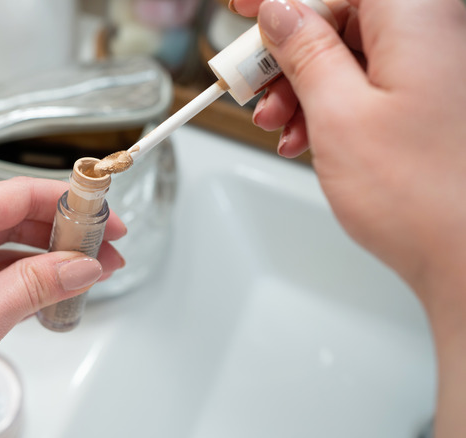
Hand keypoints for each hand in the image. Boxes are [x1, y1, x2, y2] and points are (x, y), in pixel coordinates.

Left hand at [0, 177, 125, 437]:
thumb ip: (35, 286)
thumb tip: (80, 265)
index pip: (16, 194)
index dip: (71, 205)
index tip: (108, 220)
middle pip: (9, 217)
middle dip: (61, 234)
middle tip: (105, 253)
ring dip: (41, 260)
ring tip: (84, 275)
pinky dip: (14, 281)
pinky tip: (43, 293)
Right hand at [231, 0, 465, 434]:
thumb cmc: (426, 197)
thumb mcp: (338, 114)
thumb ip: (305, 52)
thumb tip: (280, 12)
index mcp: (420, 18)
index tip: (246, 5)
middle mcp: (437, 34)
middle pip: (343, 18)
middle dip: (290, 51)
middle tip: (254, 82)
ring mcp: (438, 69)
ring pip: (352, 53)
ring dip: (305, 85)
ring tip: (280, 124)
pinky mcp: (434, 99)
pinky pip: (372, 82)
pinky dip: (332, 103)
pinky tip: (308, 135)